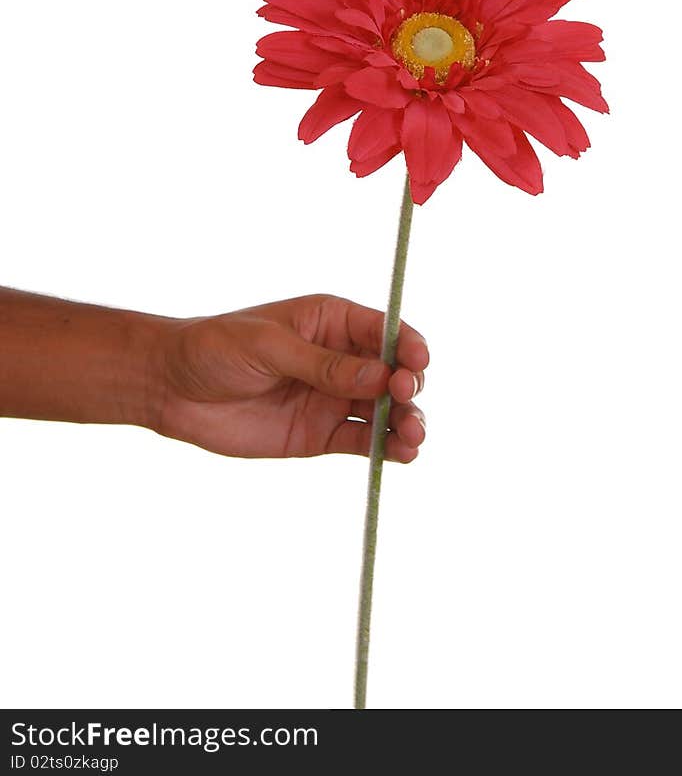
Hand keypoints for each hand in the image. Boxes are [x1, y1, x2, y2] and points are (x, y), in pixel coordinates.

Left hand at [154, 294, 427, 460]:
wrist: (171, 388)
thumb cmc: (216, 349)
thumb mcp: (269, 346)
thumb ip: (322, 364)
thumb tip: (379, 375)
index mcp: (332, 321)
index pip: (384, 330)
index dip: (407, 345)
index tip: (417, 362)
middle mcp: (341, 359)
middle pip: (392, 372)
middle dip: (408, 385)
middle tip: (403, 397)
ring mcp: (332, 398)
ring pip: (385, 410)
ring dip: (407, 420)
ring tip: (414, 436)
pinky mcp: (320, 435)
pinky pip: (362, 441)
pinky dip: (387, 447)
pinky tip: (402, 453)